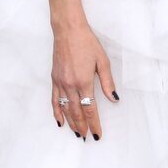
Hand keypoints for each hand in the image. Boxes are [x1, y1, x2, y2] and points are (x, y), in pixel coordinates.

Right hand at [51, 22, 118, 139]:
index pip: (90, 109)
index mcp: (84, 81)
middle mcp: (70, 85)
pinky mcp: (54, 79)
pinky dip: (56, 112)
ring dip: (71, 122)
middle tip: (87, 137)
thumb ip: (107, 82)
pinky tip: (59, 120)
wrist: (68, 30)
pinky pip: (54, 100)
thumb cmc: (87, 43)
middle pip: (77, 112)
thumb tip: (114, 99)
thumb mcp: (102, 61)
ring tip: (77, 133)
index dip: (94, 123)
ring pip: (65, 108)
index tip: (97, 134)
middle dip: (82, 126)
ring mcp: (60, 83)